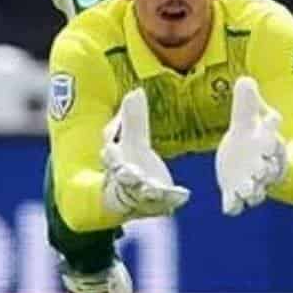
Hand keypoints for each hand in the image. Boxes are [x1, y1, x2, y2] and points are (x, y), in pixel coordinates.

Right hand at [101, 88, 189, 218]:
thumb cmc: (130, 165)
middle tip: (129, 174)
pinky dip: (173, 198)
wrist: (133, 199)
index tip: (110, 148)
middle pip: (123, 178)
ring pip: (142, 193)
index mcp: (116, 163)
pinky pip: (166, 201)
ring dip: (148, 191)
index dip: (110, 154)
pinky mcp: (160, 202)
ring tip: (155, 190)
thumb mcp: (132, 141)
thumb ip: (134, 119)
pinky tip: (183, 194)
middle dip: (126, 176)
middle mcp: (127, 181)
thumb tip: (136, 90)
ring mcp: (142, 194)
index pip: (110, 157)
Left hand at [216, 78, 287, 215]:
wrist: (249, 161)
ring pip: (256, 190)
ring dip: (251, 191)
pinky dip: (233, 206)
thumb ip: (246, 102)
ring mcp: (250, 181)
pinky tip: (228, 207)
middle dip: (265, 170)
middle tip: (259, 169)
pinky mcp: (235, 192)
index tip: (273, 118)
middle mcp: (263, 165)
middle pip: (268, 169)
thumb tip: (245, 79)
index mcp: (268, 142)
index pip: (274, 137)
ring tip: (246, 191)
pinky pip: (236, 203)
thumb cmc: (252, 137)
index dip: (273, 128)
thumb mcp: (246, 118)